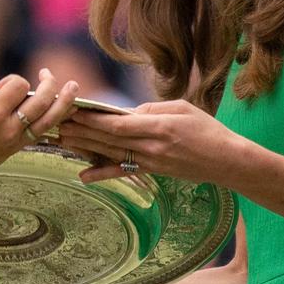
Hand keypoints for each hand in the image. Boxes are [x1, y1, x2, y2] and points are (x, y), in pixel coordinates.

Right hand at [0, 63, 78, 183]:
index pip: (18, 87)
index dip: (12, 81)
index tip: (0, 87)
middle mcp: (8, 128)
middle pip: (40, 101)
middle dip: (48, 83)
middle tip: (47, 73)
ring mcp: (15, 141)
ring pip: (48, 120)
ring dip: (63, 102)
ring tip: (74, 87)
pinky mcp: (16, 149)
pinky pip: (43, 133)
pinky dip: (56, 120)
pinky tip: (65, 110)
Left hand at [59, 100, 242, 183]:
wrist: (226, 161)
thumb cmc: (208, 130)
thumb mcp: (183, 108)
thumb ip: (153, 109)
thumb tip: (127, 112)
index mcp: (159, 127)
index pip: (119, 123)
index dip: (94, 118)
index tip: (74, 109)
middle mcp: (152, 147)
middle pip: (109, 138)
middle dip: (81, 129)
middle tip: (56, 121)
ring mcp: (151, 162)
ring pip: (111, 152)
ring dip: (85, 146)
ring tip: (61, 139)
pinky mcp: (152, 171)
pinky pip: (123, 171)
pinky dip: (102, 174)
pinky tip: (83, 175)